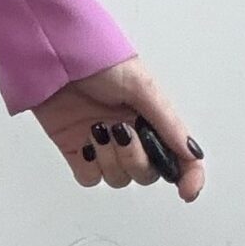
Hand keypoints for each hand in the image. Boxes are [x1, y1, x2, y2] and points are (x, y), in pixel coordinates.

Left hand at [30, 56, 204, 201]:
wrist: (53, 54)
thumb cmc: (98, 58)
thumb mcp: (142, 86)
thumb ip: (167, 123)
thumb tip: (191, 153)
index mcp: (151, 118)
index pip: (179, 157)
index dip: (188, 177)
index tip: (186, 191)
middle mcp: (130, 133)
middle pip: (146, 173)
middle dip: (137, 159)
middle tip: (123, 131)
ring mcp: (102, 143)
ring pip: (118, 178)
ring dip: (110, 159)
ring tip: (98, 129)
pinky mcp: (75, 148)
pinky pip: (88, 177)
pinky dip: (88, 166)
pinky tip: (85, 143)